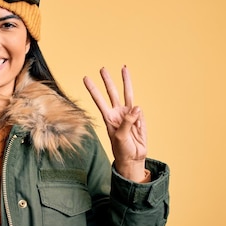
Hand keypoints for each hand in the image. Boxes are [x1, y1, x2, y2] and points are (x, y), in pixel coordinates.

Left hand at [83, 66, 147, 181]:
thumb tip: (137, 107)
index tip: (85, 78)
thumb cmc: (122, 149)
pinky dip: (140, 121)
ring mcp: (129, 114)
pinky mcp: (139, 117)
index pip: (99, 100)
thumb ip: (127, 121)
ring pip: (127, 93)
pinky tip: (138, 131)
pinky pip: (140, 113)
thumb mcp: (120, 136)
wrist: (133, 157)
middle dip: (107, 81)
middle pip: (112, 92)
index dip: (93, 89)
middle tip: (102, 69)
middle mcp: (117, 113)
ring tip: (124, 68)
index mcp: (108, 117)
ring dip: (126, 81)